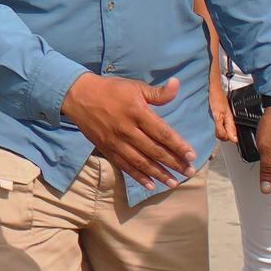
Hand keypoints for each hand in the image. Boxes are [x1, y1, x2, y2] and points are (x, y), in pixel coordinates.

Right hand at [58, 72, 198, 187]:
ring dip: (159, 174)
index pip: (162, 132)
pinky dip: (138, 177)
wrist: (79, 96)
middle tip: (190, 172)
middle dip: (174, 163)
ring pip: (141, 162)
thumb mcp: (135, 86)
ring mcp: (116, 142)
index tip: (192, 156)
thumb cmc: (111, 89)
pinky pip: (125, 166)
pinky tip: (151, 186)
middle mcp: (128, 130)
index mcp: (137, 113)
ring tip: (174, 183)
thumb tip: (177, 84)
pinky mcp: (107, 150)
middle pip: (155, 151)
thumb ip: (157, 92)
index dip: (178, 145)